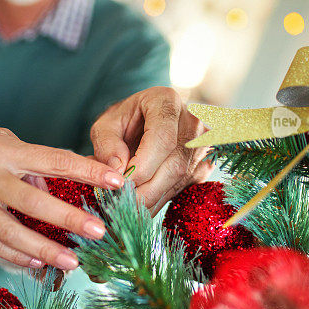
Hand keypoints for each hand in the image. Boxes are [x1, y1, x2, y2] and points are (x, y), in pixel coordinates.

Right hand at [0, 123, 124, 270]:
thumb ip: (30, 160)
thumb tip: (56, 187)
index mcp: (6, 151)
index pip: (54, 160)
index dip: (87, 171)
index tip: (116, 181)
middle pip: (35, 202)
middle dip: (69, 219)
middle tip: (98, 232)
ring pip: (12, 232)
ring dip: (45, 249)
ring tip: (73, 261)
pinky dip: (15, 255)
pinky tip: (36, 262)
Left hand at [90, 86, 212, 212]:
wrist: (146, 121)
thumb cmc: (125, 120)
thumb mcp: (106, 124)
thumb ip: (106, 144)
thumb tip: (118, 170)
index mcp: (167, 102)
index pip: (162, 139)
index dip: (142, 166)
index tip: (121, 183)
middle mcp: (191, 122)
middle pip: (174, 165)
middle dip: (145, 190)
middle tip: (119, 203)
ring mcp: (202, 145)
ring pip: (179, 180)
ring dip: (151, 198)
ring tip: (126, 206)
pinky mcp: (202, 165)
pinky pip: (182, 188)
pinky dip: (158, 200)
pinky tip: (140, 205)